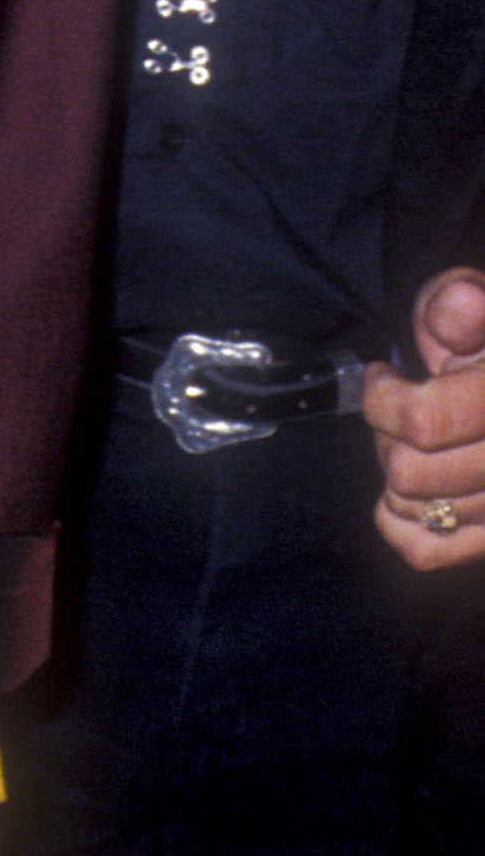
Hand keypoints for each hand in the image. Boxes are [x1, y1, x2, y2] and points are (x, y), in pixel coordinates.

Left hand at [363, 267, 484, 570]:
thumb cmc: (484, 343)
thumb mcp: (477, 304)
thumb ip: (461, 306)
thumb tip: (458, 308)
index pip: (421, 422)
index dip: (381, 396)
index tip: (382, 375)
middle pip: (411, 473)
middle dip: (387, 435)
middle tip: (399, 409)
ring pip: (417, 512)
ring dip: (396, 473)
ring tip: (414, 441)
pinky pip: (426, 550)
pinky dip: (401, 520)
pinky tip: (408, 486)